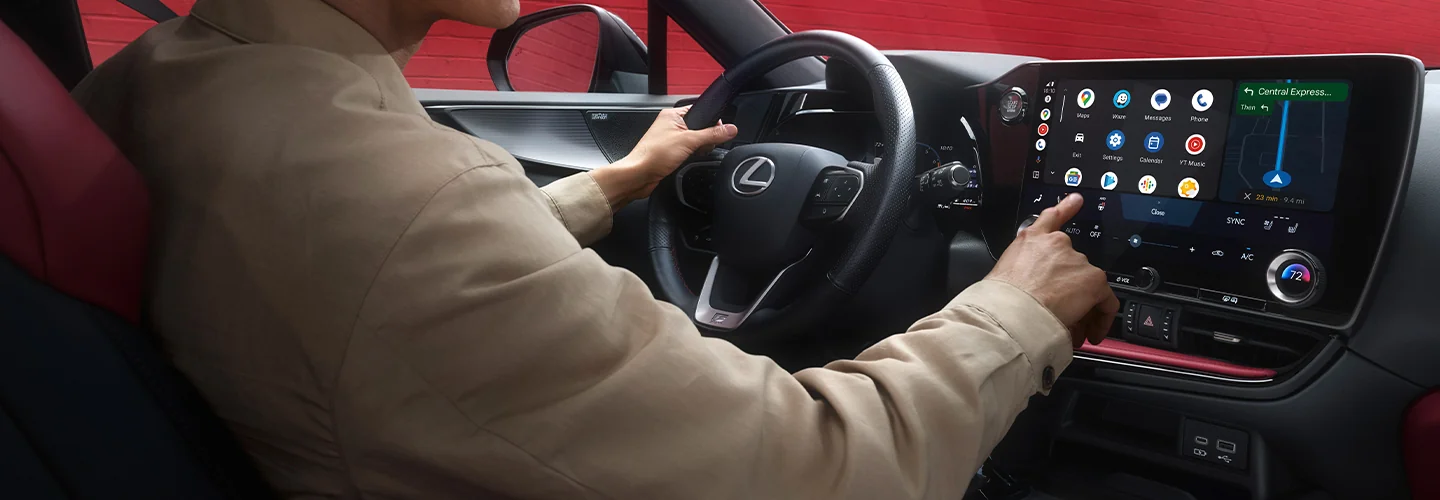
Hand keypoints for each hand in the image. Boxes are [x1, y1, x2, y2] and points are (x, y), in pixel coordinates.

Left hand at [589, 106, 738, 208]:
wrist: (638, 176)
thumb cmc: (653, 155)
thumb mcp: (689, 141)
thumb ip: (712, 134)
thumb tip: (730, 129)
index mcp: (672, 115)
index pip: (700, 110)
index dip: (711, 120)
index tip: (719, 130)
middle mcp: (670, 125)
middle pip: (700, 127)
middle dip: (704, 138)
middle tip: (700, 145)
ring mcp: (670, 140)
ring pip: (694, 141)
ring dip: (697, 149)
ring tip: (690, 154)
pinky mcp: (670, 153)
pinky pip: (688, 152)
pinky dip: (691, 157)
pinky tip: (686, 161)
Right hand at [986, 193, 1118, 347]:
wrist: (1011, 312)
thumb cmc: (1000, 299)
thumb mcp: (1002, 276)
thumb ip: (1021, 275)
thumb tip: (1031, 296)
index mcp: (1030, 239)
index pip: (1051, 217)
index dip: (1066, 207)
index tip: (1076, 200)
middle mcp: (1056, 244)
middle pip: (1072, 267)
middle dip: (1069, 290)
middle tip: (1061, 312)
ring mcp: (1077, 261)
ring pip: (1086, 286)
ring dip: (1080, 307)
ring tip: (1068, 330)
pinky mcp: (1093, 280)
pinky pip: (1106, 300)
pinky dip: (1102, 316)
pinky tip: (1096, 330)